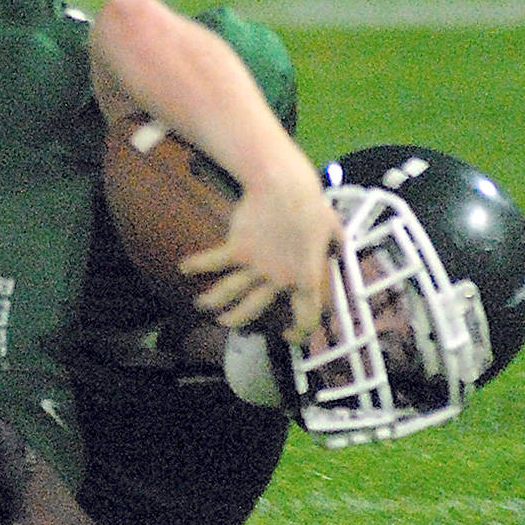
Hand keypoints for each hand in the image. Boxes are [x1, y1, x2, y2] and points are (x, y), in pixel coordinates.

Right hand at [181, 166, 343, 341]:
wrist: (285, 189)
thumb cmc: (311, 206)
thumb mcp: (333, 228)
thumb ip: (335, 243)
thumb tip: (340, 245)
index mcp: (306, 279)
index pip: (306, 318)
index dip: (299, 333)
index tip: (288, 334)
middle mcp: (279, 279)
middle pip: (255, 309)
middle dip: (238, 320)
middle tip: (227, 324)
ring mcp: (256, 266)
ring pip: (230, 292)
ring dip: (213, 301)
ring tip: (202, 305)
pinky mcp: (238, 249)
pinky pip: (213, 261)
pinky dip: (196, 265)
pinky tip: (184, 267)